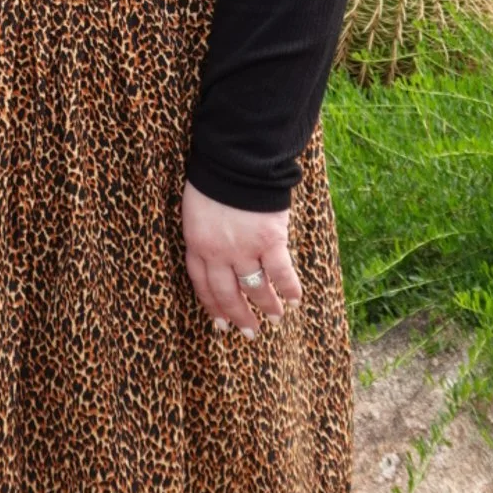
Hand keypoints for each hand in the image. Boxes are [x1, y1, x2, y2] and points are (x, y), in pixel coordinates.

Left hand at [181, 180, 302, 336]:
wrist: (236, 160)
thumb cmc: (214, 178)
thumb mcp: (197, 209)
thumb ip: (205, 236)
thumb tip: (216, 257)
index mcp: (198, 243)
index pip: (203, 284)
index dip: (213, 306)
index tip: (221, 323)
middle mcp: (219, 253)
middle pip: (228, 294)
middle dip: (239, 316)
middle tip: (249, 333)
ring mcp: (245, 248)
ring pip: (255, 288)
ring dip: (267, 306)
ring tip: (275, 319)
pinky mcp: (270, 240)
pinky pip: (281, 272)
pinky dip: (289, 288)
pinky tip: (295, 299)